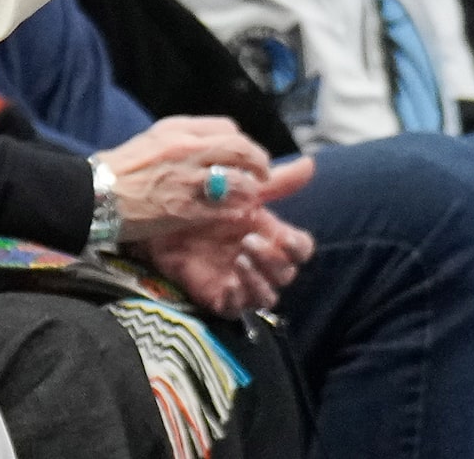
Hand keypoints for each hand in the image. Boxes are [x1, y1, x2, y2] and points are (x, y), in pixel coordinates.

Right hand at [99, 115, 275, 237]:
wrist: (94, 196)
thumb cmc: (121, 170)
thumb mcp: (153, 140)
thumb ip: (183, 140)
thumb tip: (212, 146)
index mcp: (177, 130)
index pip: (228, 128)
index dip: (244, 143)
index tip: (245, 155)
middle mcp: (186, 150)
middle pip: (241, 149)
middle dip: (259, 162)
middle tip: (263, 174)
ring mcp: (188, 180)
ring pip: (238, 180)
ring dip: (250, 190)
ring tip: (249, 197)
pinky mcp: (186, 209)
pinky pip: (224, 208)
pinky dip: (235, 211)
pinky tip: (236, 214)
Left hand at [146, 164, 317, 313]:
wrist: (164, 218)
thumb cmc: (205, 205)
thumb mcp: (240, 189)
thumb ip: (275, 181)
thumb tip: (309, 164)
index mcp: (270, 237)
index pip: (300, 249)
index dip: (297, 247)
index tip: (284, 237)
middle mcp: (260, 263)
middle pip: (286, 273)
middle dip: (272, 260)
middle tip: (249, 241)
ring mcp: (242, 282)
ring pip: (268, 296)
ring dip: (259, 279)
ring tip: (239, 258)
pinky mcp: (221, 297)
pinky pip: (237, 309)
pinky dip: (238, 298)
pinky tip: (229, 282)